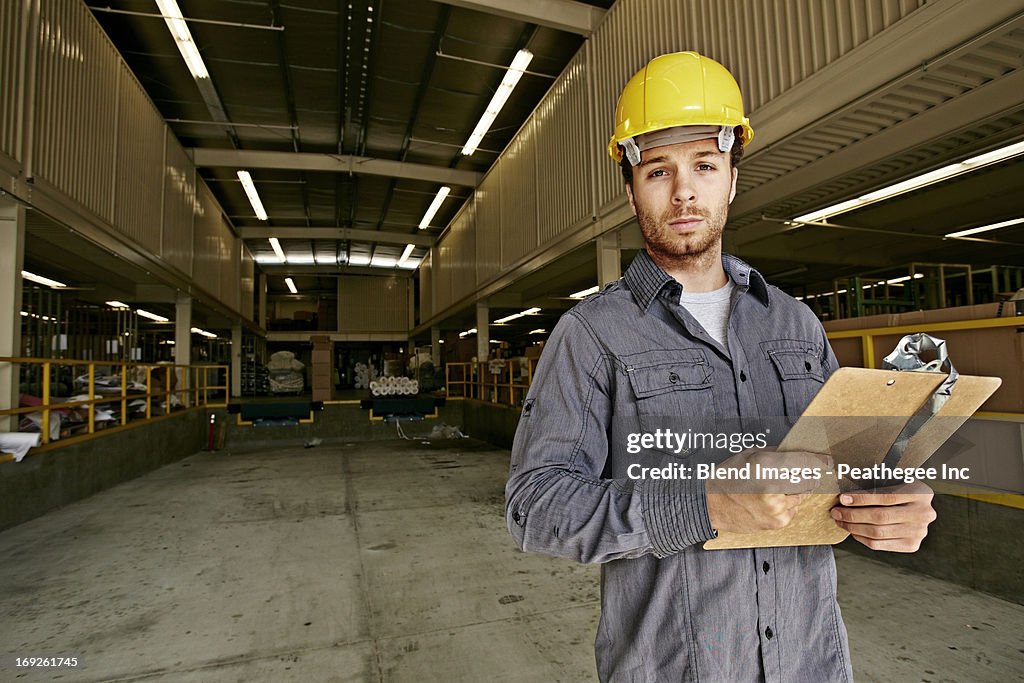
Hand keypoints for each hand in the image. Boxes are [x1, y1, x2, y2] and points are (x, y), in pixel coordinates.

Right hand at [706, 449, 828, 533]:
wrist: (709, 504)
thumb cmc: (728, 477)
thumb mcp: (750, 455)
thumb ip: (777, 454)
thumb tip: (801, 453)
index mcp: (767, 466)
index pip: (806, 462)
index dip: (820, 461)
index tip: (828, 460)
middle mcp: (774, 487)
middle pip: (809, 480)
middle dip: (807, 475)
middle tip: (798, 472)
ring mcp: (777, 507)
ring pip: (801, 496)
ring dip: (794, 490)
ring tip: (773, 488)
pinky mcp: (778, 522)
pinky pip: (793, 510)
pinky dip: (786, 504)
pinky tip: (769, 500)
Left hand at [830, 482, 935, 551]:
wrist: (917, 507)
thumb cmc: (898, 489)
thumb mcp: (893, 480)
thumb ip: (875, 481)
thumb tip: (844, 482)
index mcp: (920, 493)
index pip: (886, 497)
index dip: (862, 499)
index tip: (843, 498)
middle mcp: (923, 514)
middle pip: (881, 517)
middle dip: (853, 515)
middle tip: (836, 512)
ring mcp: (919, 532)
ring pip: (877, 533)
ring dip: (853, 528)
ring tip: (840, 520)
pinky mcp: (911, 545)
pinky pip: (879, 545)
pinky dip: (861, 538)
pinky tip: (852, 530)